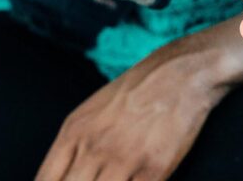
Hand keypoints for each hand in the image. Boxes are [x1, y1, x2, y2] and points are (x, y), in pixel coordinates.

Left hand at [36, 15, 242, 180]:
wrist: (182, 72)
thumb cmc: (138, 91)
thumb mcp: (93, 112)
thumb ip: (74, 146)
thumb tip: (60, 176)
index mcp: (73, 133)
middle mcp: (92, 148)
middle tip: (96, 180)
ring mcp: (123, 161)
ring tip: (116, 180)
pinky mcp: (154, 171)